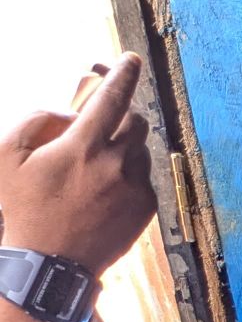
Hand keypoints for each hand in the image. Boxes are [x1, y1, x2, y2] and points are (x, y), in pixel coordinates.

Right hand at [0, 54, 154, 275]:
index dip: (122, 74)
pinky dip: (126, 175)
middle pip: (135, 122)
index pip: (112, 98)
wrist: (51, 262)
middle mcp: (117, 165)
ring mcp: (136, 188)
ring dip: (120, 148)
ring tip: (91, 170)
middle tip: (99, 125)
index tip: (130, 59)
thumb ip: (37, 119)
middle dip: (119, 116)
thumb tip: (69, 112)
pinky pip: (143, 178)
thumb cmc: (23, 207)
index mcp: (84, 147)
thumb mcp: (8, 155)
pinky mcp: (147, 207)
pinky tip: (100, 192)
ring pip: (139, 151)